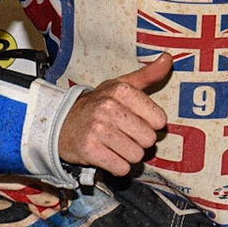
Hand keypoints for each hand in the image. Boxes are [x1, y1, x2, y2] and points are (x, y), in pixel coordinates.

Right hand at [56, 54, 172, 175]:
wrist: (60, 122)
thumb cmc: (97, 105)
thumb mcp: (121, 86)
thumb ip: (148, 75)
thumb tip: (168, 58)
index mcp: (121, 90)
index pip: (159, 120)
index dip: (150, 124)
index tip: (136, 120)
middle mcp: (109, 107)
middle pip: (149, 139)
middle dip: (139, 141)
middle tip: (123, 134)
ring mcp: (97, 129)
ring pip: (136, 156)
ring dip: (128, 155)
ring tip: (115, 144)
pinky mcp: (89, 150)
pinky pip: (121, 168)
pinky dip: (117, 166)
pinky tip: (107, 155)